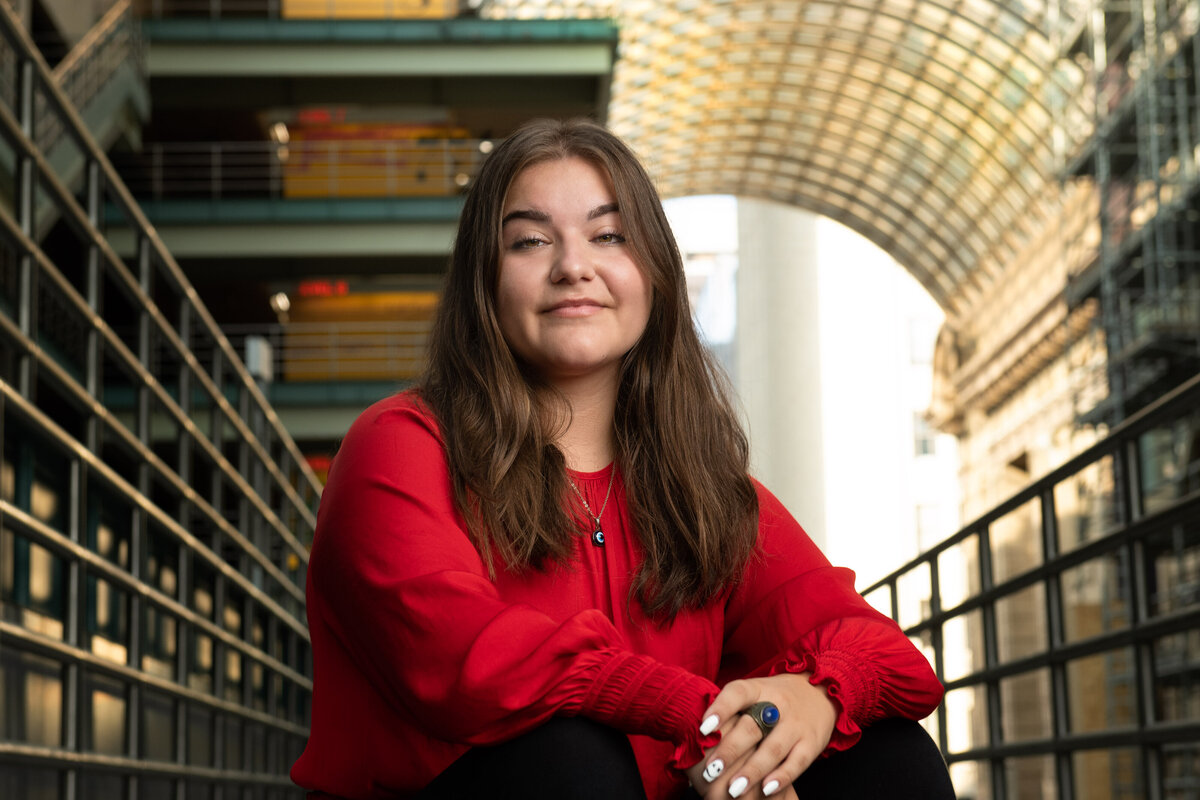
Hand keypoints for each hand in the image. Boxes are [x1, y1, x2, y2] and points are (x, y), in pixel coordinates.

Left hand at [684, 673, 836, 798]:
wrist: (820, 692)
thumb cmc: (773, 698)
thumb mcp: (754, 693)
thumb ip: (730, 710)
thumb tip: (695, 736)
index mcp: (758, 688)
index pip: (737, 693)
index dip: (720, 708)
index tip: (703, 728)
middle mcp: (778, 704)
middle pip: (753, 727)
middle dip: (731, 750)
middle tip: (711, 770)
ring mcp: (796, 724)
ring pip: (774, 748)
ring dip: (752, 771)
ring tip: (733, 789)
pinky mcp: (812, 742)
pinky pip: (797, 762)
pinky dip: (781, 777)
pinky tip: (765, 790)